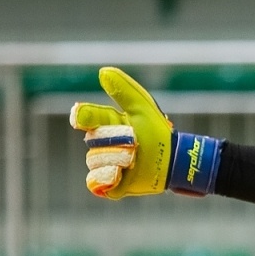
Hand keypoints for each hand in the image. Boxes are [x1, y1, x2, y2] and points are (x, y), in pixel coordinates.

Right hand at [70, 67, 175, 197]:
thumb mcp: (142, 108)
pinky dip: (107, 177)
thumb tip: (103, 72)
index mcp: (105, 122)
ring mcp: (104, 164)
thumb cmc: (157, 132)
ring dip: (118, 158)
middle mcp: (101, 143)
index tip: (81, 116)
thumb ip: (124, 91)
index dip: (82, 116)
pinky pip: (95, 181)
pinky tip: (120, 173)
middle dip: (117, 140)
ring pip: (95, 160)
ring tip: (135, 158)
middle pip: (94, 140)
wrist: (173, 160)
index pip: (85, 116)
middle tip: (136, 141)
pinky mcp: (109, 184)